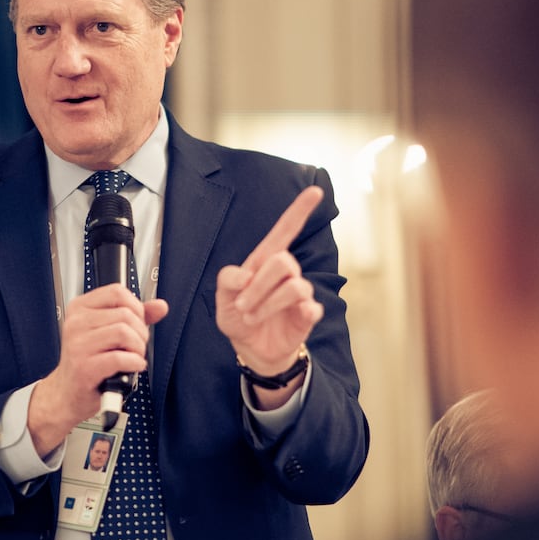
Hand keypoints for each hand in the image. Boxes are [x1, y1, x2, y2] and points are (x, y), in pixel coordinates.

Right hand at [27, 285, 167, 455]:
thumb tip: (160, 306)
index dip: (136, 307)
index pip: (117, 291)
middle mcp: (76, 323)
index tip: (136, 322)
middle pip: (125, 314)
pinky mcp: (84, 367)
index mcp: (80, 309)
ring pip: (124, 333)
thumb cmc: (87, 362)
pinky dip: (134, 363)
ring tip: (133, 357)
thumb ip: (135, 317)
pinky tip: (132, 367)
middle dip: (140, 332)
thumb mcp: (107, 332)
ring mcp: (78, 345)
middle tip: (135, 346)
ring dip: (138, 348)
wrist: (67, 393)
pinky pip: (120, 357)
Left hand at [215, 185, 325, 378]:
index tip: (316, 190)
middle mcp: (285, 273)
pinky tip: (291, 319)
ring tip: (252, 317)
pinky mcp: (308, 314)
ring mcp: (299, 293)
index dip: (299, 210)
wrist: (251, 349)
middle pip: (283, 261)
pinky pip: (310, 307)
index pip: (284, 231)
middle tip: (243, 306)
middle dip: (259, 286)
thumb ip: (228, 281)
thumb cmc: (238, 317)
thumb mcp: (222, 299)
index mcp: (264, 262)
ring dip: (267, 305)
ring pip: (294, 285)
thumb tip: (246, 275)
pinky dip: (299, 314)